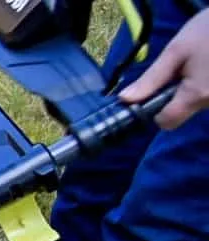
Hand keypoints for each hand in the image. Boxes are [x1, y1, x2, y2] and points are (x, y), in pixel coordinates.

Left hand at [119, 8, 208, 128]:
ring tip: (200, 63)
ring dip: (193, 88)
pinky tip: (207, 67)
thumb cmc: (208, 31)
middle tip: (182, 69)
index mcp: (197, 95)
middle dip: (176, 94)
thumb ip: (151, 79)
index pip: (166, 122)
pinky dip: (205, 84)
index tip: (154, 95)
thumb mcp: (175, 51)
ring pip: (197, 103)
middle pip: (183, 111)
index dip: (155, 112)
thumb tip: (125, 100)